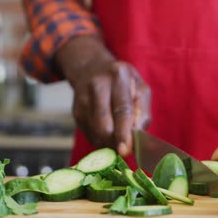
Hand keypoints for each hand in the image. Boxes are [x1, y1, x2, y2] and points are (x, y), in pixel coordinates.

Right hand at [56, 36, 150, 156]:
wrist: (91, 68)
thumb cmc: (123, 81)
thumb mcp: (140, 88)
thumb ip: (142, 112)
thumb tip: (138, 136)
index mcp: (118, 76)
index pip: (122, 109)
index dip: (124, 132)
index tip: (126, 150)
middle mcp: (97, 86)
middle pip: (104, 125)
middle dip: (116, 142)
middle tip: (126, 149)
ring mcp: (83, 99)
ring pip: (96, 132)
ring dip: (109, 143)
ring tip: (119, 138)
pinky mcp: (75, 112)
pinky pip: (90, 134)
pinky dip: (101, 139)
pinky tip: (108, 131)